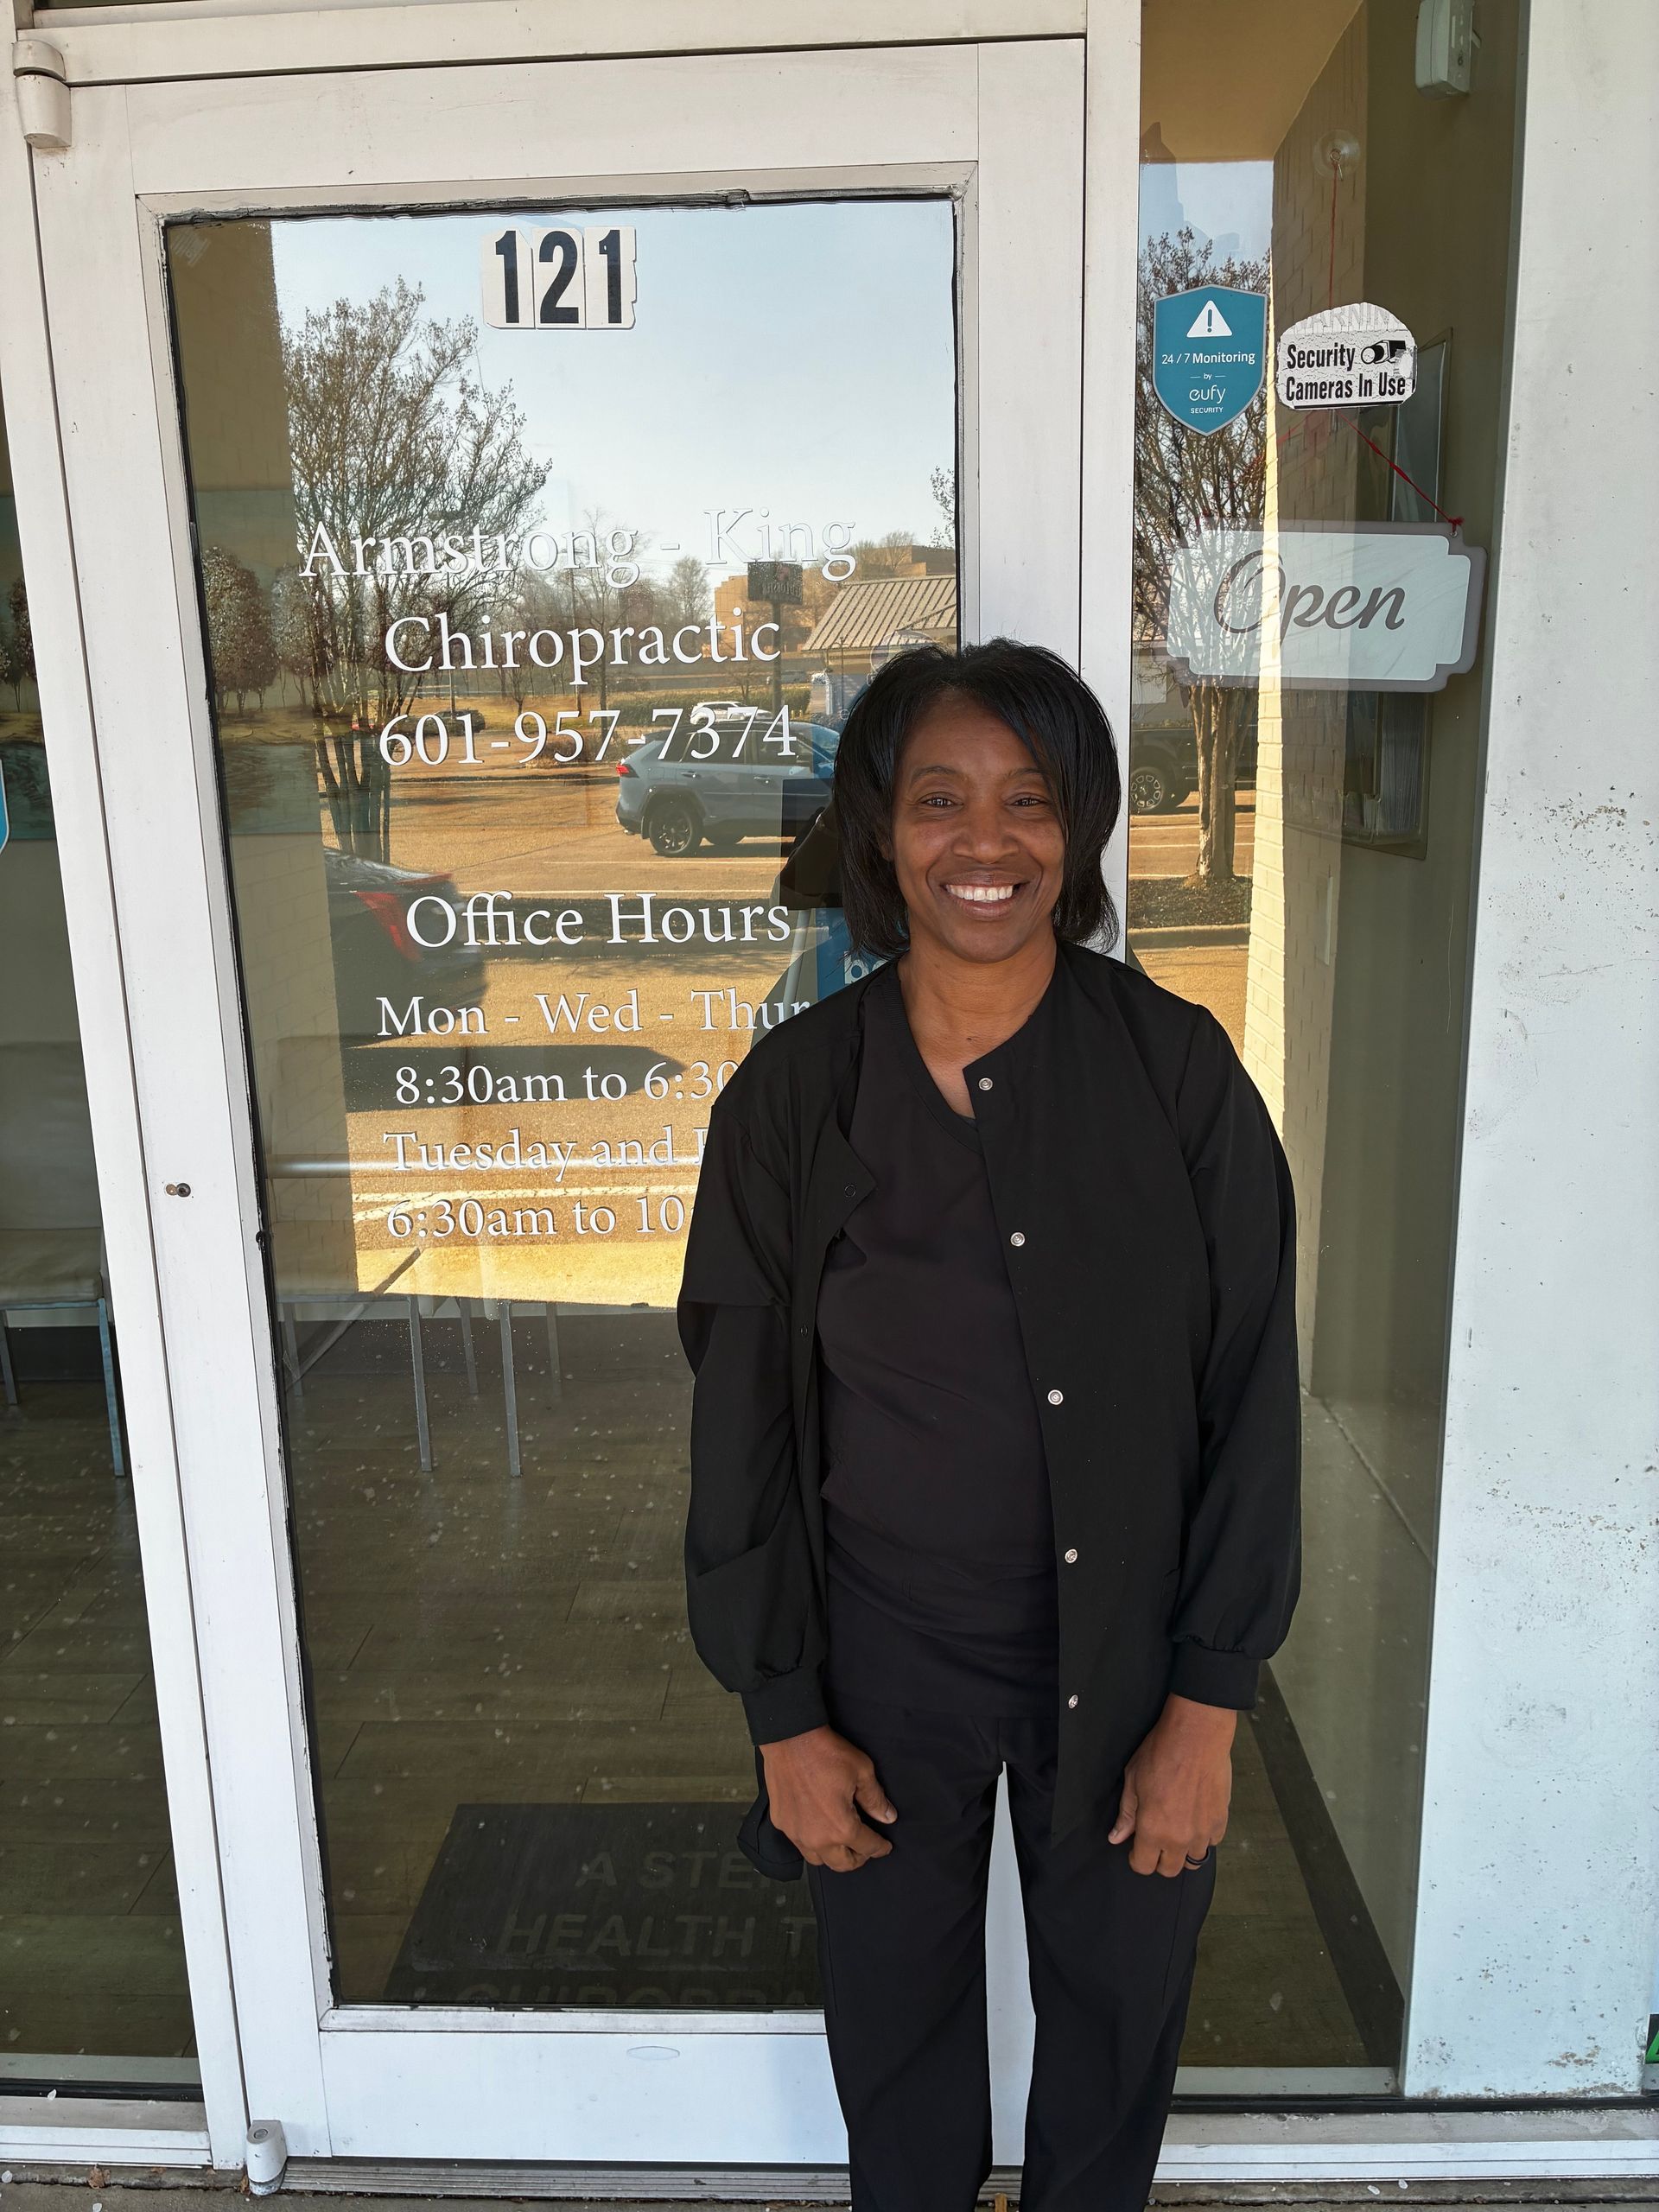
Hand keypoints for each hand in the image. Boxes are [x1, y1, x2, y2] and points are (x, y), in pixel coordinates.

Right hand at [760, 1725, 897, 1871]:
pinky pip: (799, 1843)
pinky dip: (811, 1842)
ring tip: (841, 1843)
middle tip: (865, 1849)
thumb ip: (875, 1799)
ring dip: (833, 1855)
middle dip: (858, 1859)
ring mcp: (796, 1833)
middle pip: (842, 1864)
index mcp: (841, 1827)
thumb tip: (888, 1817)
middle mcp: (817, 1837)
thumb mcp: (862, 1771)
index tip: (885, 1847)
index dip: (880, 1848)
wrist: (790, 1738)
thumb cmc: (826, 1753)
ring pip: (818, 1860)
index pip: (867, 1847)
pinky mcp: (781, 1823)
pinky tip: (817, 1829)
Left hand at [1109, 1693, 1234, 1876]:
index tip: (1136, 1846)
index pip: (1144, 1866)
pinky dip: (1203, 1837)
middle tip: (1156, 1838)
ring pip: (1193, 1860)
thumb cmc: (1159, 1754)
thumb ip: (1126, 1815)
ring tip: (1178, 1828)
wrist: (1196, 1736)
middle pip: (1169, 1870)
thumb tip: (1116, 1838)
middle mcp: (1179, 1839)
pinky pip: (1212, 1842)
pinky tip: (1196, 1818)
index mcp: (1152, 1830)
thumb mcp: (1133, 1780)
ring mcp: (1203, 1832)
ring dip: (1183, 1850)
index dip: (1137, 1858)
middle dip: (1159, 1859)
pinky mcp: (1221, 1821)